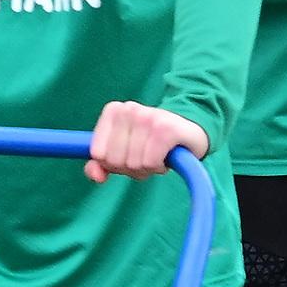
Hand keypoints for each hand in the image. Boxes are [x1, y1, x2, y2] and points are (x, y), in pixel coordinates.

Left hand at [85, 100, 209, 182]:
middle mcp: (128, 109)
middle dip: (131, 167)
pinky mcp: (165, 129)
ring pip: (133, 164)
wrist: (191, 130)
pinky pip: (150, 163)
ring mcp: (147, 117)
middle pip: (115, 161)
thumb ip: (101, 164)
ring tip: (157, 154)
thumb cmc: (152, 142)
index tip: (128, 154)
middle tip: (146, 156)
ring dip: (147, 168)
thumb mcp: (123, 150)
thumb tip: (96, 176)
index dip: (113, 164)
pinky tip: (166, 156)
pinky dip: (158, 167)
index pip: (98, 154)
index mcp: (113, 111)